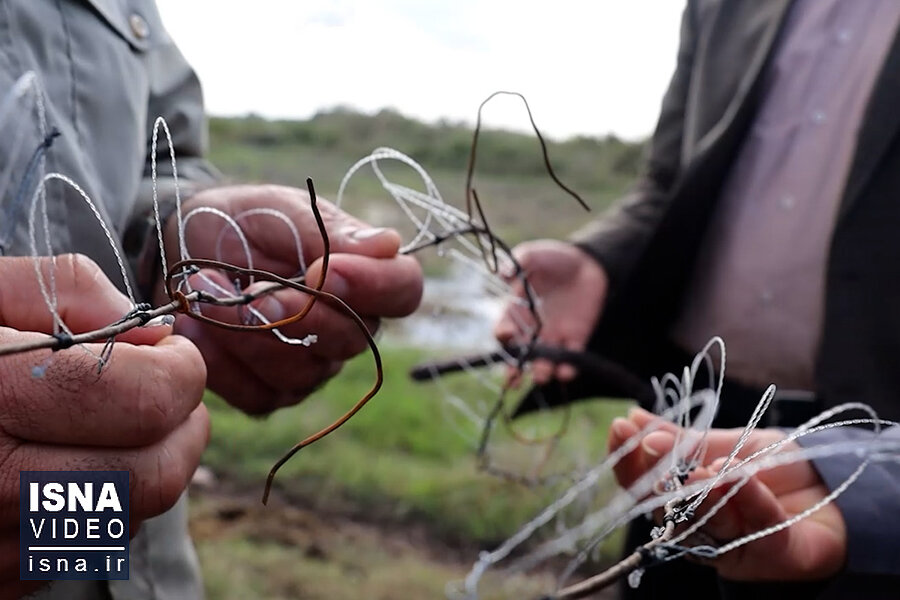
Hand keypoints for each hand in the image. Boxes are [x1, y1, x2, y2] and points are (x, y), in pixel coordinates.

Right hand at [0, 255, 207, 597]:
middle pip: (153, 475)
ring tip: (114, 423)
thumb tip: (147, 334)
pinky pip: (81, 550)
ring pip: (128, 518)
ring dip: (146, 466)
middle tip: (166, 389)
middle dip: (181, 425)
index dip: (182, 370)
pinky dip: (99, 506)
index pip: (147, 401)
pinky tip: (65, 464)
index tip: (173, 351)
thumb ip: (65, 290)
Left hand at [158, 184, 422, 413]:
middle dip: (297, 315)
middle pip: (351, 340)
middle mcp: (348, 327)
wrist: (182, 243)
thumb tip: (388, 244)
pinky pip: (257, 394)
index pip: (403, 292)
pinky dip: (219, 360)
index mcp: (364, 277)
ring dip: (245, 333)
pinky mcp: (269, 393)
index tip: (321, 270)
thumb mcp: (282, 211)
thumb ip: (328, 231)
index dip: (374, 287)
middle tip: (252, 290)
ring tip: (203, 289)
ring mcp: (312, 366)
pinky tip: (191, 325)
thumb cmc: (245, 222)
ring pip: (300, 372)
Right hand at [494, 239, 607, 383]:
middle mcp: (532, 329)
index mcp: (516, 311)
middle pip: (519, 356)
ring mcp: (554, 336)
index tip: (506, 335)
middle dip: (513, 370)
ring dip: (541, 372)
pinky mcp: (576, 338)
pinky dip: (568, 368)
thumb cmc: (554, 258)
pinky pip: (571, 358)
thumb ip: (519, 262)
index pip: (504, 329)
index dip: (503, 334)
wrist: (587, 262)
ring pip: (544, 361)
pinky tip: (566, 372)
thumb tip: (504, 272)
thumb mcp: (534, 255)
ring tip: (542, 376)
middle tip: (511, 382)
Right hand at [608, 408, 845, 581]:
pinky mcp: (772, 555)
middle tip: (657, 448)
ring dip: (701, 493)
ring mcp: (733, 546)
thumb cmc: (775, 467)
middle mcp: (699, 529)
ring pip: (703, 526)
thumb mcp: (725, 442)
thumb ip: (682, 440)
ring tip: (707, 466)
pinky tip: (738, 475)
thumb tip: (633, 421)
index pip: (642, 485)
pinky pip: (756, 531)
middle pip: (662, 511)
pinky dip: (747, 501)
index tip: (621, 427)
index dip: (627, 460)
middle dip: (655, 479)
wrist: (836, 484)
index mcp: (682, 501)